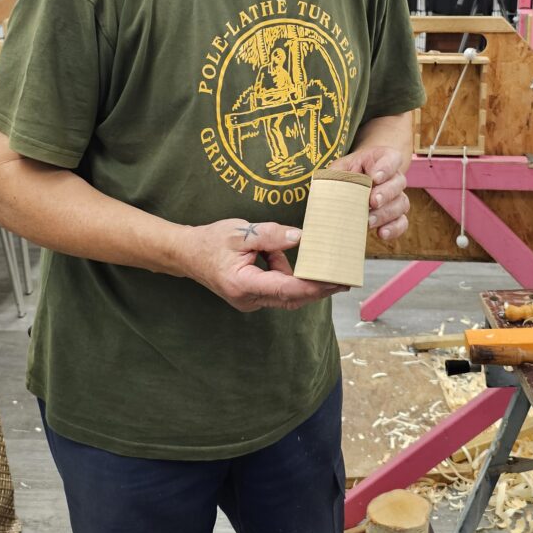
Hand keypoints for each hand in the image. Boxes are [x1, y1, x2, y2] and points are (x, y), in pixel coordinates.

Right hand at [184, 219, 348, 311]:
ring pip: (286, 293)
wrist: (188, 254)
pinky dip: (283, 273)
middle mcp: (248, 299)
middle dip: (318, 288)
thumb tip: (300, 237)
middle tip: (344, 279)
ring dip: (294, 274)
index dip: (313, 286)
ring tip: (275, 249)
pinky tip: (271, 254)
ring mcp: (250, 301)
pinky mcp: (253, 297)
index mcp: (243, 283)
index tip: (335, 281)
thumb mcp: (240, 232)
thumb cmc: (212, 241)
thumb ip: (271, 235)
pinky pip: (278, 288)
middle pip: (292, 297)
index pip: (286, 289)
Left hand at [330, 145, 408, 240]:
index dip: (386, 168)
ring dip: (386, 214)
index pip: (392, 159)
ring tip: (369, 221)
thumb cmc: (350, 172)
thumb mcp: (342, 167)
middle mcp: (395, 177)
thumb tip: (327, 184)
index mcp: (384, 159)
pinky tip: (381, 233)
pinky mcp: (397, 215)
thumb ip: (336, 173)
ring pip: (401, 203)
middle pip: (398, 183)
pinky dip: (394, 229)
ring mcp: (398, 197)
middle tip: (373, 201)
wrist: (358, 183)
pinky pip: (402, 222)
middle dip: (386, 193)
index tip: (375, 178)